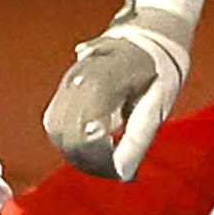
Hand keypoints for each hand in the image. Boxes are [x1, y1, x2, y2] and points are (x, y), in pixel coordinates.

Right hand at [43, 3, 191, 179]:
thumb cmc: (158, 75)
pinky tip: (95, 142)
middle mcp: (79, 77)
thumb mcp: (157, 107)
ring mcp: (68, 80)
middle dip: (89, 160)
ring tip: (107, 156)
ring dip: (77, 152)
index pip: (87, 131)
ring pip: (56, 130)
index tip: (121, 169)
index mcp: (105, 80)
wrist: (148, 40)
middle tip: (117, 169)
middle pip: (67, 134)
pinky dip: (70, 140)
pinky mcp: (63, 86)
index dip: (99, 158)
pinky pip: (55, 122)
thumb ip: (138, 141)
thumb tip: (122, 175)